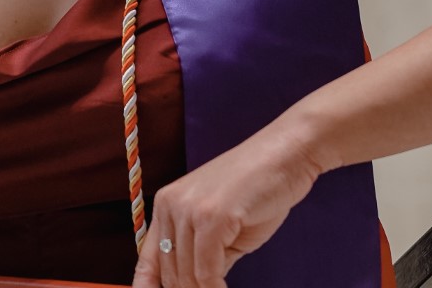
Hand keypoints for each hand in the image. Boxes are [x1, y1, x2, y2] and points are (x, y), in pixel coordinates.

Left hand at [130, 120, 318, 287]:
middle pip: (170, 275)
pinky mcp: (211, 217)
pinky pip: (207, 273)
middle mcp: (170, 205)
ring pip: (187, 278)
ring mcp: (189, 210)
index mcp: (166, 204)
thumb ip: (202, 256)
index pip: (147, 263)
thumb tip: (195, 287)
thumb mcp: (220, 229)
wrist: (284, 156)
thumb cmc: (257, 192)